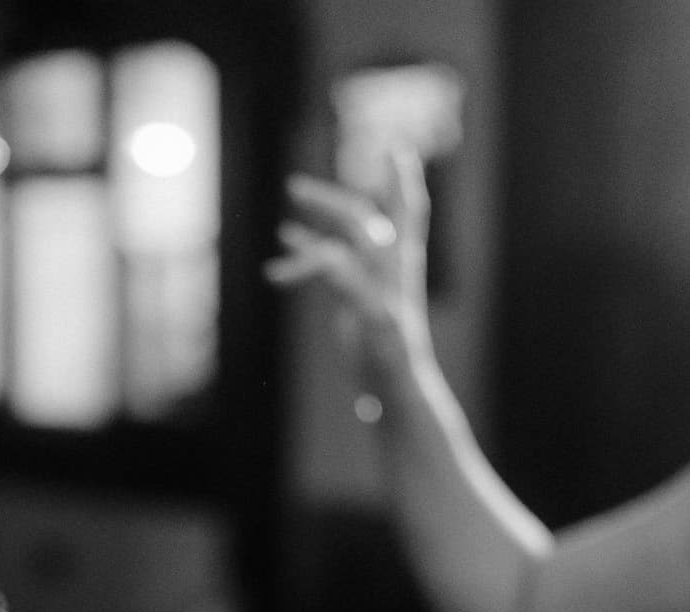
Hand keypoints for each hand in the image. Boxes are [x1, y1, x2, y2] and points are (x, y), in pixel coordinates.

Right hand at [266, 149, 431, 382]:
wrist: (393, 385)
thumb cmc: (389, 356)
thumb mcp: (372, 320)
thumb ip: (352, 286)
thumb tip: (326, 256)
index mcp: (397, 263)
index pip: (403, 210)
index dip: (400, 180)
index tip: (395, 148)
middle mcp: (387, 262)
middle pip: (360, 217)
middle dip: (330, 200)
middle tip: (294, 188)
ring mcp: (371, 275)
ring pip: (343, 234)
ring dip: (319, 213)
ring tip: (292, 194)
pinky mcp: (355, 292)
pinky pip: (329, 258)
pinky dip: (307, 247)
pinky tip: (285, 239)